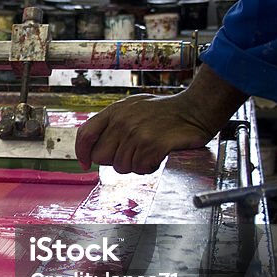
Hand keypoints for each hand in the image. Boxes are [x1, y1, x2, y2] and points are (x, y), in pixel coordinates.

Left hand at [75, 67, 247, 173]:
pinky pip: (140, 169)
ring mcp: (137, 133)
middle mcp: (122, 122)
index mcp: (114, 112)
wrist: (195, 109)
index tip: (85, 163)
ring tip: (148, 151)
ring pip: (121, 167)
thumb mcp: (132, 108)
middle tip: (132, 154)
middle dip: (114, 161)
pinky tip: (157, 156)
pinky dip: (149, 167)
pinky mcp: (152, 144)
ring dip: (136, 165)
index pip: (85, 135)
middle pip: (101, 157)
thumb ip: (112, 124)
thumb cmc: (164, 111)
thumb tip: (92, 150)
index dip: (81, 153)